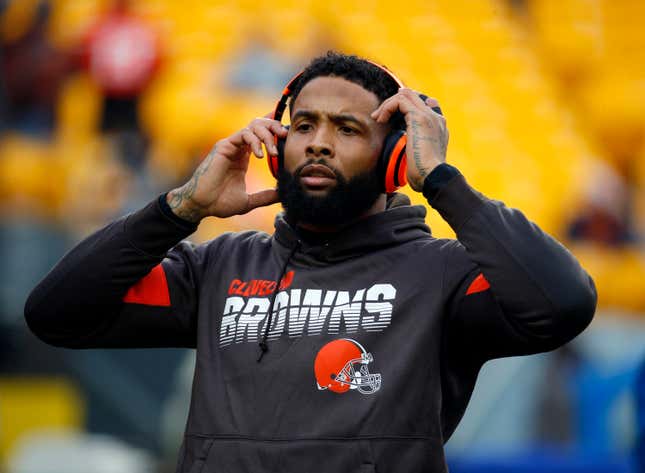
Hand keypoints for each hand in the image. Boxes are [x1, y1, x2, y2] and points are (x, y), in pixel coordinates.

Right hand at [166, 115, 287, 221]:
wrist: (202, 205)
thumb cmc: (220, 203)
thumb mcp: (249, 201)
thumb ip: (265, 197)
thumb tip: (282, 195)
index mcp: (244, 157)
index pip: (261, 135)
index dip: (274, 131)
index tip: (288, 136)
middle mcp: (238, 148)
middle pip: (259, 125)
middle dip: (275, 126)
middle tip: (286, 136)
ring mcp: (231, 145)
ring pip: (253, 126)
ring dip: (267, 135)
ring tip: (273, 152)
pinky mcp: (224, 146)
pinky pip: (244, 134)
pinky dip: (255, 141)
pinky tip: (259, 155)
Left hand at [371, 89, 447, 190]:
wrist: (433, 177)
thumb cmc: (424, 175)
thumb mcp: (419, 158)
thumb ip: (413, 148)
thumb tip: (402, 149)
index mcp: (439, 127)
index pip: (426, 104)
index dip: (407, 105)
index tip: (392, 116)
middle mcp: (436, 118)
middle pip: (414, 95)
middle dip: (393, 102)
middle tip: (379, 117)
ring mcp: (429, 116)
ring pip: (406, 95)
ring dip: (388, 104)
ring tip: (377, 118)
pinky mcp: (419, 117)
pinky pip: (400, 101)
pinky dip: (387, 107)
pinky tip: (381, 120)